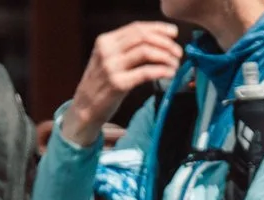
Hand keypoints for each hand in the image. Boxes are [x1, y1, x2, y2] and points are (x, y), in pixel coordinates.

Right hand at [61, 22, 183, 148]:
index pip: (136, 27)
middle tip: (178, 52)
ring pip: (145, 51)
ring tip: (175, 63)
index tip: (173, 33)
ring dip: (166, 56)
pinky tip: (170, 73)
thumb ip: (126, 49)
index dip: (158, 28)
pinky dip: (161, 70)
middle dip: (165, 42)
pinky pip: (145, 72)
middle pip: (143, 37)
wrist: (85, 108)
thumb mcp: (109, 59)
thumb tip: (158, 42)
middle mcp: (107, 50)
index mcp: (105, 40)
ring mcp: (111, 67)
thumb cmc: (102, 84)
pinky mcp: (118, 84)